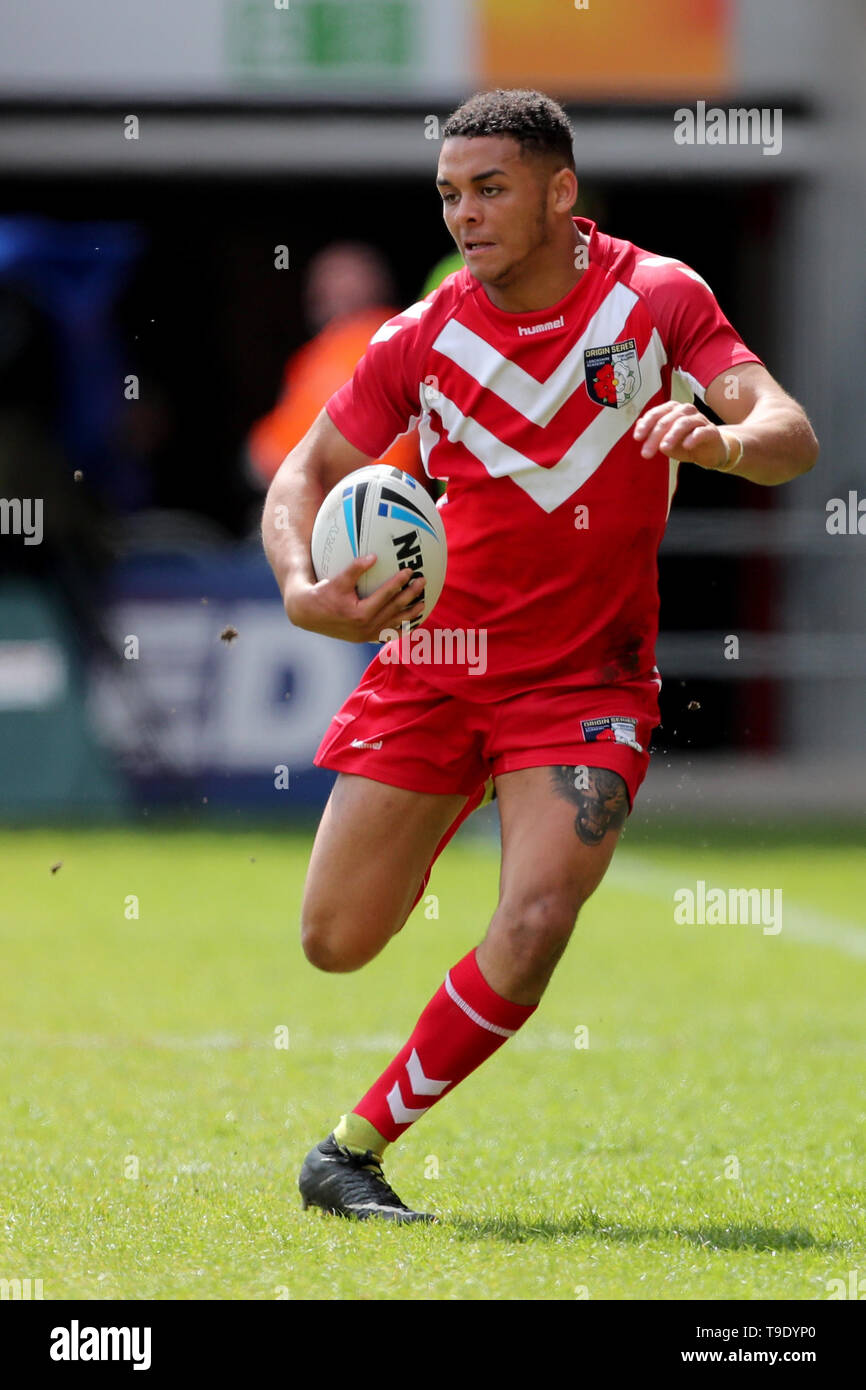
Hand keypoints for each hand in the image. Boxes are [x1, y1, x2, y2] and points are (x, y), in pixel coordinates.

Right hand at [285, 554, 425, 642]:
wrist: (309, 615)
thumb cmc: (323, 594)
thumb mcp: (338, 580)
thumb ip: (355, 568)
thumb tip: (374, 556)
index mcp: (360, 614)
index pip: (386, 596)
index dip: (399, 582)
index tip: (410, 571)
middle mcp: (366, 627)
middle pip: (394, 609)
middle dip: (410, 595)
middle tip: (422, 582)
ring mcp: (366, 635)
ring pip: (394, 624)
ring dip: (410, 614)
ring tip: (423, 604)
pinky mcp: (365, 638)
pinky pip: (387, 634)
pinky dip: (399, 628)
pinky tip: (410, 622)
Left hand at [633, 401, 730, 470]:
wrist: (709, 451)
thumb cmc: (685, 443)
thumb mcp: (665, 441)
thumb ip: (652, 433)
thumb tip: (638, 424)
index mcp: (672, 410)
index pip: (656, 413)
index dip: (646, 425)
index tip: (637, 438)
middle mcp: (686, 410)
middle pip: (668, 420)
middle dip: (655, 436)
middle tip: (646, 453)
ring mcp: (699, 419)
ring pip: (683, 423)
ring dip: (672, 435)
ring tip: (663, 448)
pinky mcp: (711, 431)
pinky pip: (701, 431)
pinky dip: (693, 437)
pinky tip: (686, 446)